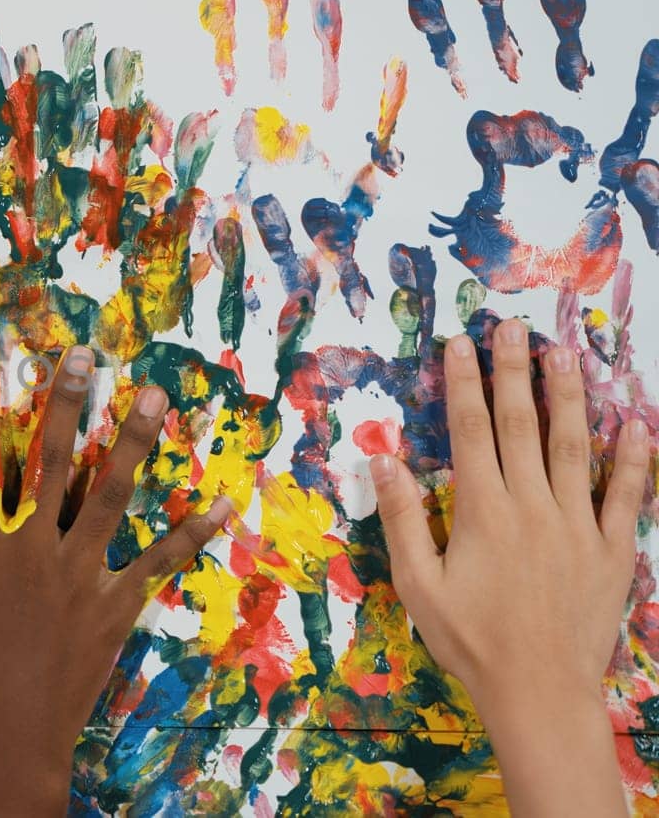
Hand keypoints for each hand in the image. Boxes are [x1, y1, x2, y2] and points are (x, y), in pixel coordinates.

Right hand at [0, 347, 230, 814]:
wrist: (8, 745)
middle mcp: (36, 552)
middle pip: (52, 463)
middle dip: (66, 404)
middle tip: (83, 356)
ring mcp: (81, 576)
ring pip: (111, 495)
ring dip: (133, 442)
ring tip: (154, 395)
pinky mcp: (115, 607)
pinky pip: (159, 562)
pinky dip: (190, 532)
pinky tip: (220, 502)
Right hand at [373, 318, 647, 817]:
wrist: (539, 690)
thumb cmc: (469, 641)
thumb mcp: (418, 585)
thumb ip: (404, 519)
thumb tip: (383, 461)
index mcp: (482, 511)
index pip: (470, 431)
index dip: (463, 384)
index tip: (461, 344)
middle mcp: (532, 506)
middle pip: (522, 424)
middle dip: (514, 372)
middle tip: (511, 327)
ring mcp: (577, 524)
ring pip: (573, 446)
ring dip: (569, 396)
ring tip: (566, 354)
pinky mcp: (611, 549)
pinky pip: (625, 494)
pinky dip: (631, 457)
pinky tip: (633, 424)